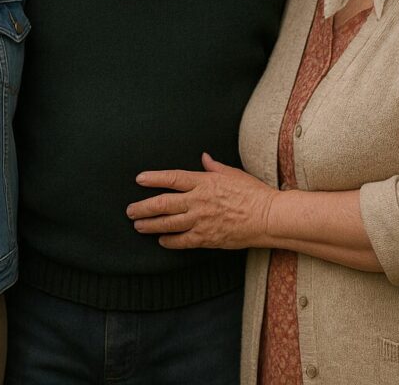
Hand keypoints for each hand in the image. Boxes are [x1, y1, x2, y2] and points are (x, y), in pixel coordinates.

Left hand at [127, 153, 275, 249]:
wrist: (268, 217)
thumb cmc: (253, 193)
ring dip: (150, 225)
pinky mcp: (207, 238)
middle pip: (163, 204)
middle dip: (143, 207)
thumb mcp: (233, 173)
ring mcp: (201, 220)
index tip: (139, 179)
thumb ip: (214, 167)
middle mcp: (198, 201)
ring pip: (168, 224)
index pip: (172, 178)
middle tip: (130, 210)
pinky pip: (182, 241)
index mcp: (204, 182)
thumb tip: (204, 158)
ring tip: (138, 226)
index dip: (154, 178)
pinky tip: (161, 240)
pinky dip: (169, 241)